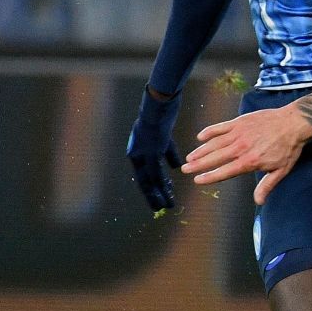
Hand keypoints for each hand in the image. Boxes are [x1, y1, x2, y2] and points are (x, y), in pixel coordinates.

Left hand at [126, 88, 183, 212]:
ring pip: (149, 181)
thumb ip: (167, 153)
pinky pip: (156, 174)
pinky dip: (162, 186)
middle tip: (160, 207)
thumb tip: (176, 166)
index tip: (158, 198)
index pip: (143, 174)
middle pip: (143, 181)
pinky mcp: (152, 152)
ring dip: (159, 194)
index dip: (151, 187)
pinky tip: (168, 194)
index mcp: (136, 151)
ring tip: (167, 205)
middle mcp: (136, 154)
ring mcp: (143, 154)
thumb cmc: (161, 116)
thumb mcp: (163, 137)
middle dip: (152, 196)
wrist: (160, 103)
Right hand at [183, 106, 311, 203]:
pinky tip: (200, 137)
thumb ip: (267, 185)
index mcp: (249, 161)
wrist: (294, 122)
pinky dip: (209, 131)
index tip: (197, 180)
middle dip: (198, 164)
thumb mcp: (281, 170)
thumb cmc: (289, 148)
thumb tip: (259, 201)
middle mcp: (241, 148)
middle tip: (185, 169)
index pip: (224, 171)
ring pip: (214, 143)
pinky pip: (221, 127)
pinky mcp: (240, 121)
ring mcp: (239, 133)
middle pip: (214, 157)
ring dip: (200, 150)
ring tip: (189, 157)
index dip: (209, 176)